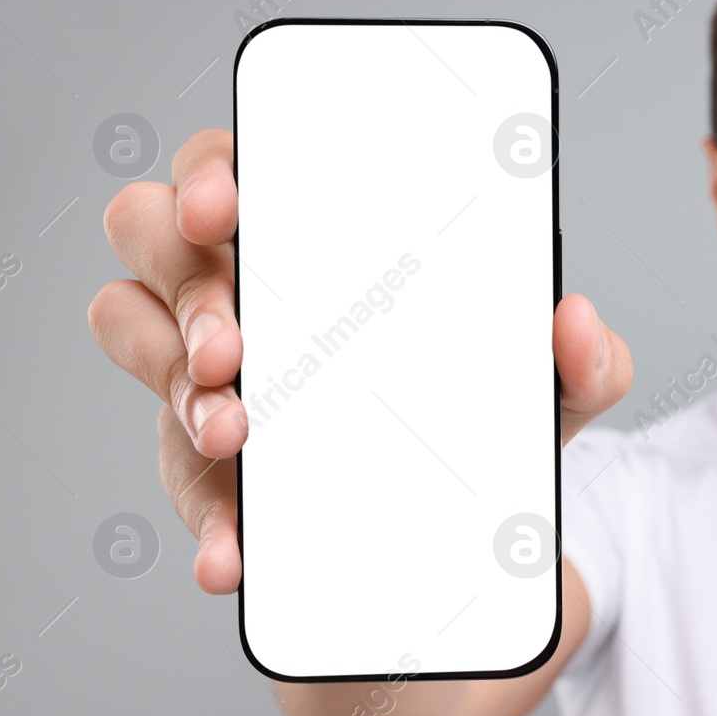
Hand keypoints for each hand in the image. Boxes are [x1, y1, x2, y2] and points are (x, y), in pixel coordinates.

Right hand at [89, 129, 630, 594]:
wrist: (463, 542)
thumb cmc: (486, 419)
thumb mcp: (552, 390)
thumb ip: (587, 358)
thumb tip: (576, 319)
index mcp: (320, 241)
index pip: (238, 164)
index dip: (214, 169)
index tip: (229, 202)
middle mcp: (247, 289)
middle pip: (151, 230)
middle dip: (184, 277)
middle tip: (237, 338)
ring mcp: (209, 373)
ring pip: (129, 329)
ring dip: (174, 377)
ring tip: (237, 429)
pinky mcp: (205, 467)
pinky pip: (176, 478)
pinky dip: (208, 516)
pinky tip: (238, 551)